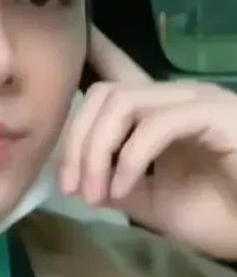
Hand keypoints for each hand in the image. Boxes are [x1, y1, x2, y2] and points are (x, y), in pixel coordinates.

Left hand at [59, 26, 236, 259]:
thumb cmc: (223, 217)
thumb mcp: (154, 203)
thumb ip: (117, 184)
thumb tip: (79, 177)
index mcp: (162, 111)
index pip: (117, 76)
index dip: (88, 60)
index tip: (56, 64)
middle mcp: (177, 96)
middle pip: (104, 93)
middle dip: (76, 142)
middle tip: (70, 189)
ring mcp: (197, 100)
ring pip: (122, 103)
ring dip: (96, 152)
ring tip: (93, 194)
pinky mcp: (216, 114)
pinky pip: (155, 126)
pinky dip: (129, 159)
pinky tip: (121, 190)